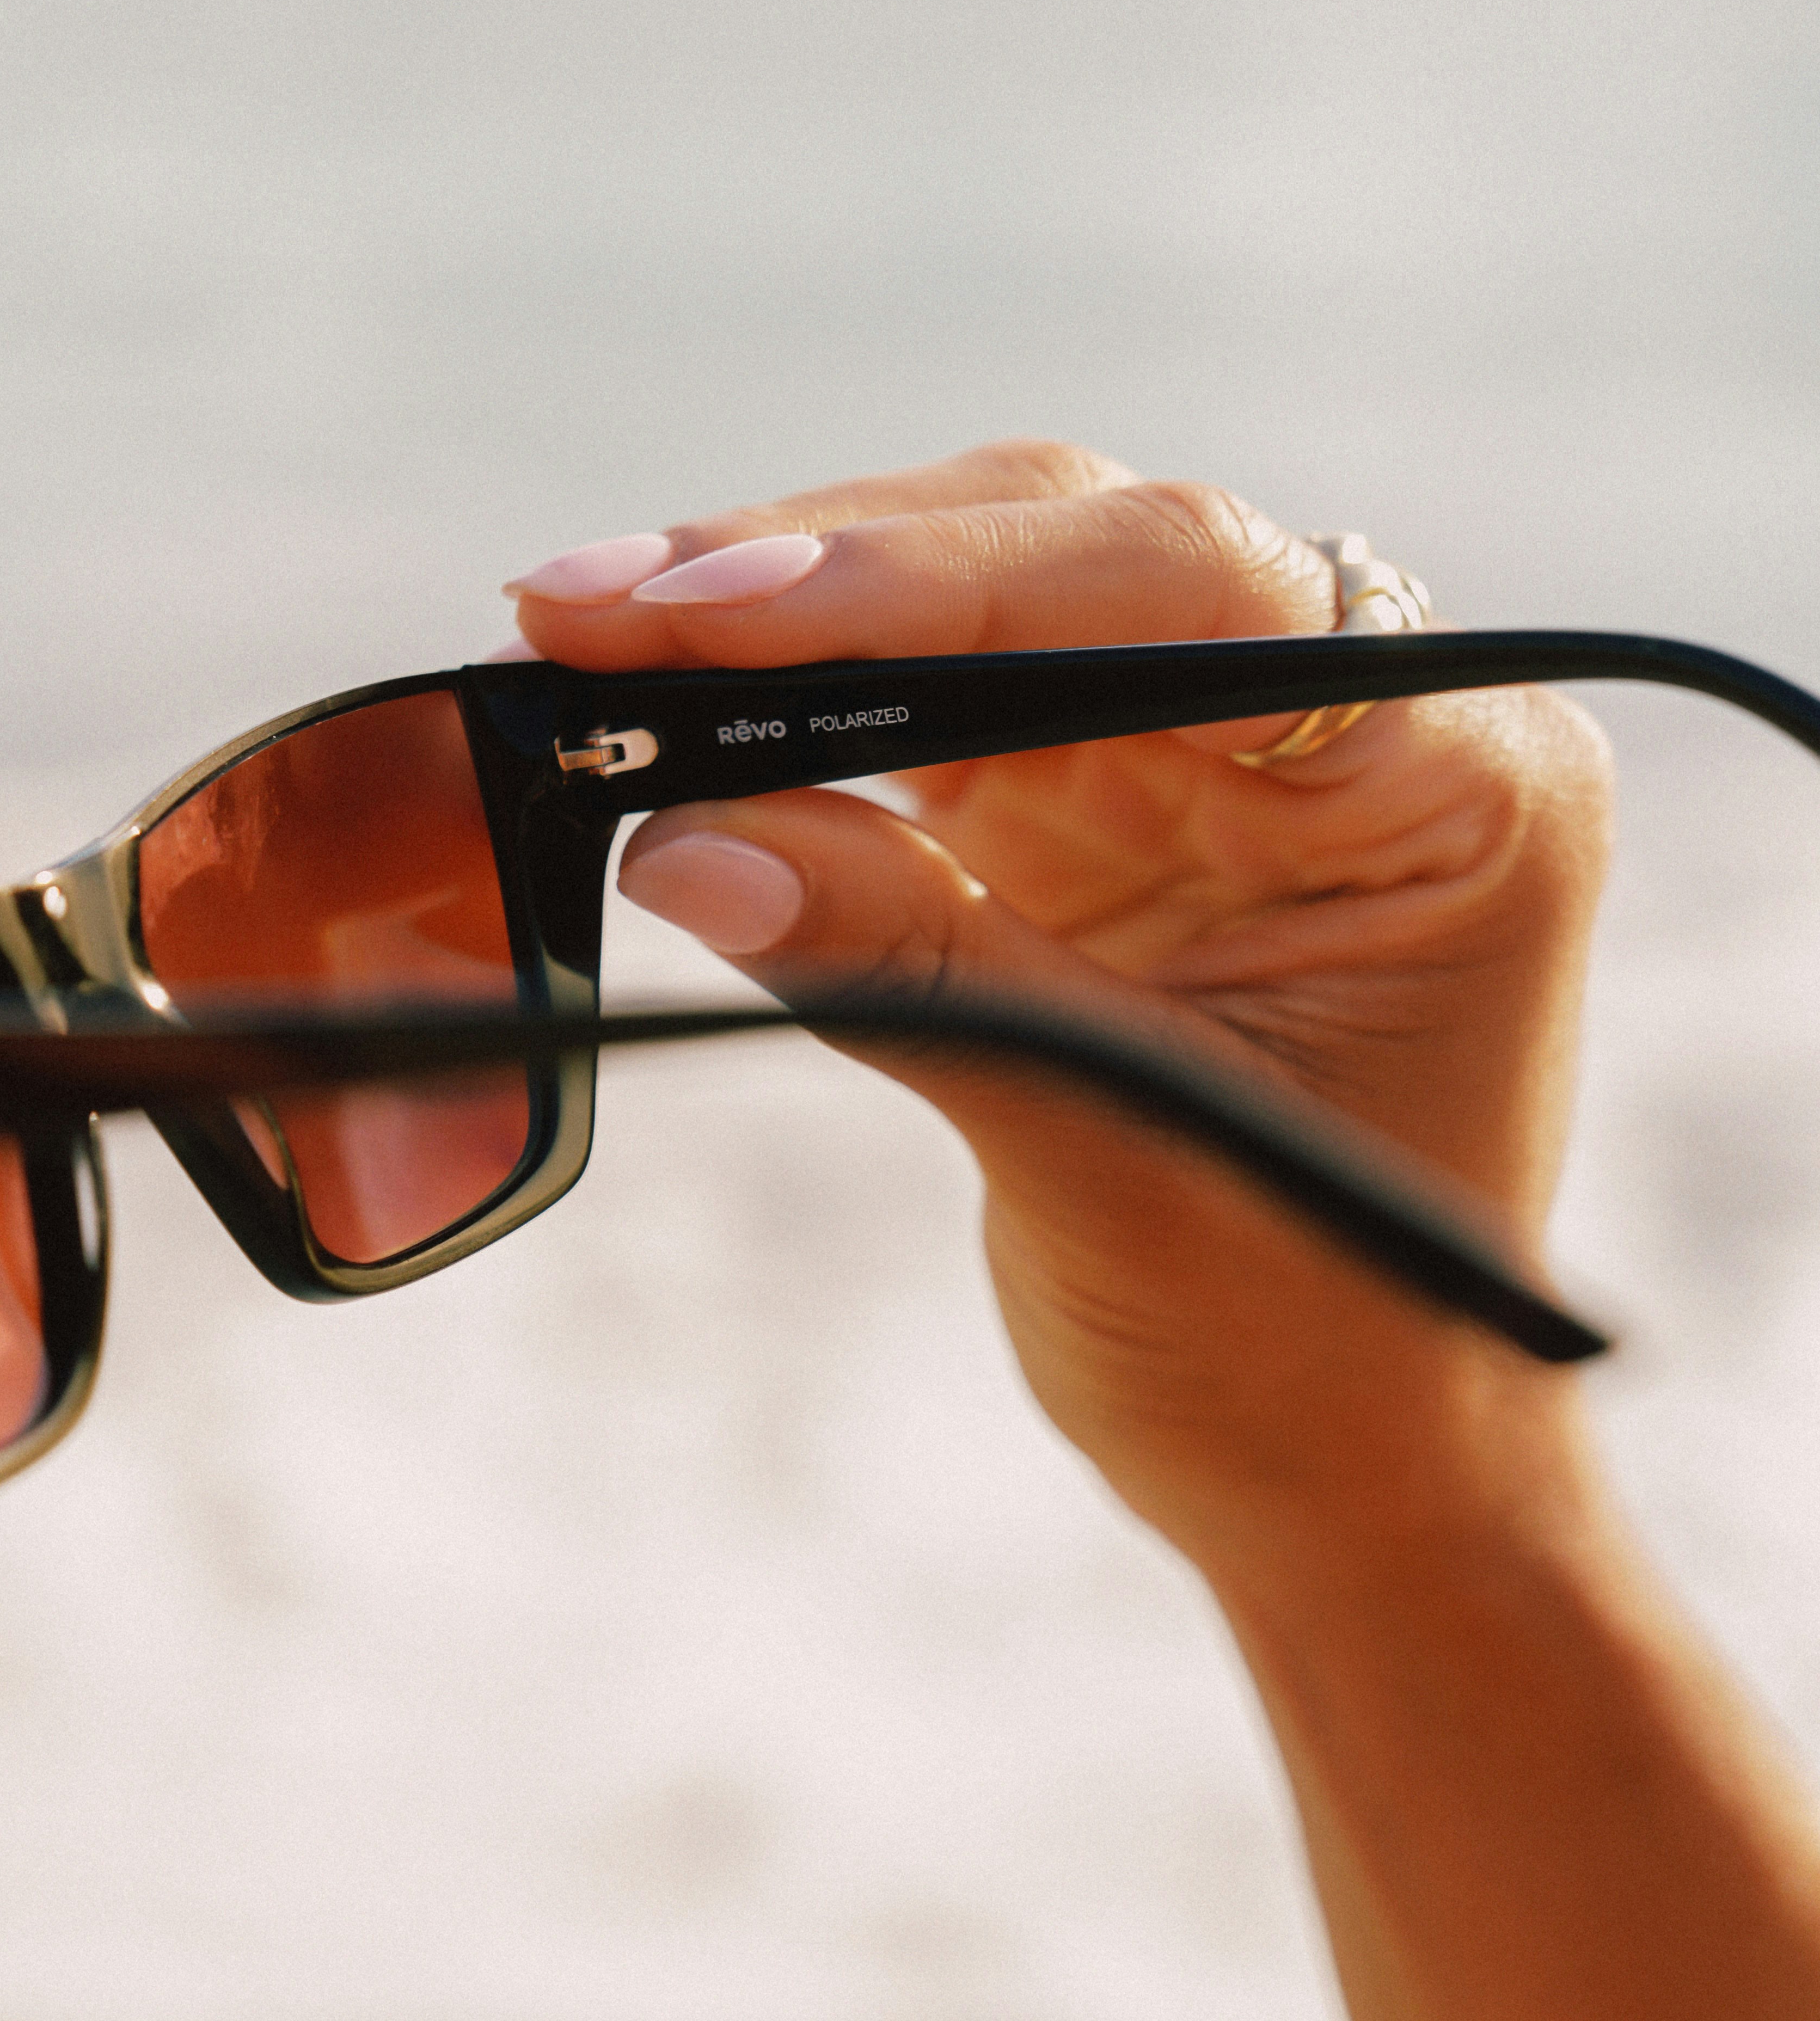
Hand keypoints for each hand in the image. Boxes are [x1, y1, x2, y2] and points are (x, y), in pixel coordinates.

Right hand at [510, 446, 1613, 1562]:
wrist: (1340, 1473)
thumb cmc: (1308, 1346)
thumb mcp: (1122, 1157)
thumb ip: (922, 978)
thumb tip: (686, 843)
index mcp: (1447, 780)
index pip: (1181, 587)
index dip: (937, 575)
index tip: (719, 603)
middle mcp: (1345, 724)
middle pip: (1064, 547)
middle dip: (814, 571)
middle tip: (582, 603)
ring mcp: (1213, 756)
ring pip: (977, 597)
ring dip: (772, 619)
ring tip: (574, 634)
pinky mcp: (1100, 806)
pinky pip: (925, 702)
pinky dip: (786, 708)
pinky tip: (653, 708)